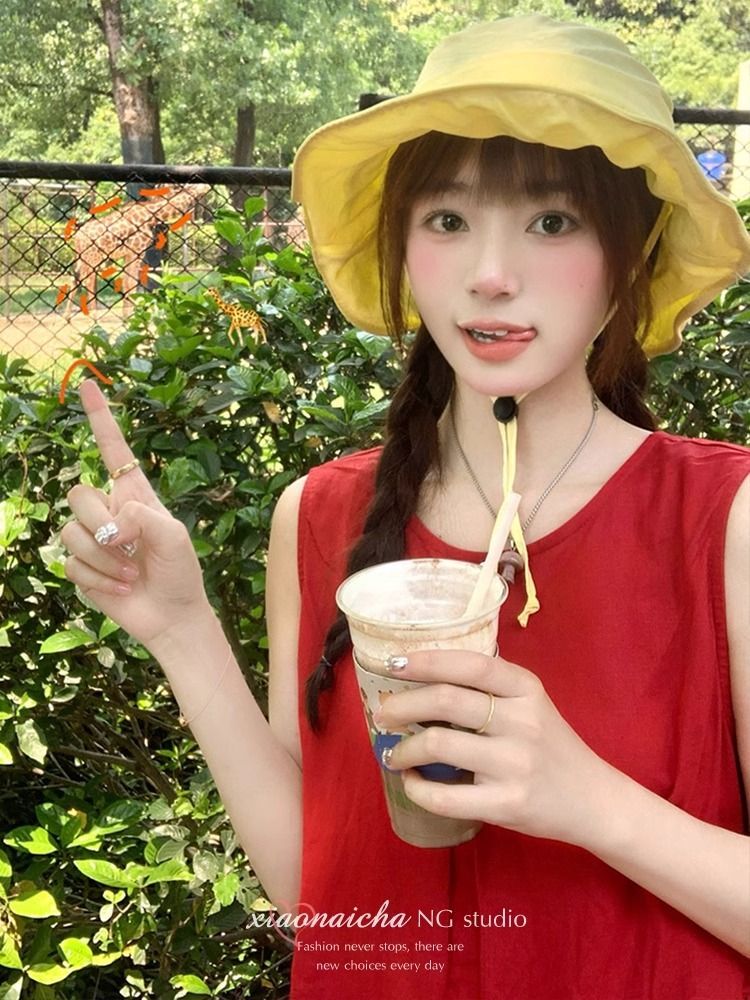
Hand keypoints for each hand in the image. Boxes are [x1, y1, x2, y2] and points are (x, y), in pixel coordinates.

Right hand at [61, 380, 210, 650]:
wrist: (172, 616)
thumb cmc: (180, 572)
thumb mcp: (174, 537)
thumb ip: (143, 516)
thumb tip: (112, 521)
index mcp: (135, 494)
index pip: (114, 450)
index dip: (100, 418)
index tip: (87, 385)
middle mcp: (109, 512)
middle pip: (78, 494)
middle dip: (101, 524)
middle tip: (129, 547)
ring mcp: (93, 539)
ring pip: (72, 531)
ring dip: (105, 559)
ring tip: (131, 573)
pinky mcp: (81, 568)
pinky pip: (70, 564)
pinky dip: (98, 579)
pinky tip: (120, 588)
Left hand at [376, 650, 617, 848]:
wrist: (594, 800)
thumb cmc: (550, 746)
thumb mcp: (531, 704)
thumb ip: (489, 690)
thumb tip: (420, 680)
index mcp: (526, 689)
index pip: (470, 664)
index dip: (426, 660)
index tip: (393, 663)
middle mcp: (522, 720)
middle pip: (445, 699)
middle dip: (402, 705)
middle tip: (383, 714)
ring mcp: (515, 763)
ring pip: (439, 743)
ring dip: (403, 748)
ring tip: (393, 753)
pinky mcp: (507, 803)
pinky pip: (444, 796)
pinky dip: (417, 788)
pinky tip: (412, 782)